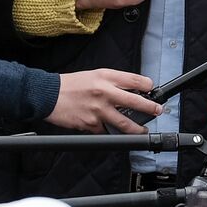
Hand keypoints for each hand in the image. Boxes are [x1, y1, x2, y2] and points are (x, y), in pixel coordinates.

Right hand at [48, 69, 162, 132]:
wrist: (49, 95)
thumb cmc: (72, 85)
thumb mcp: (95, 75)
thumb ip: (113, 81)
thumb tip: (133, 90)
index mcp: (106, 78)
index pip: (135, 80)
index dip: (148, 85)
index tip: (153, 90)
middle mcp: (104, 93)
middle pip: (135, 102)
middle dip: (150, 108)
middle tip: (157, 111)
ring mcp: (98, 110)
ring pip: (124, 123)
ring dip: (137, 129)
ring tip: (143, 130)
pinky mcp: (91, 125)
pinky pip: (107, 131)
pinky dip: (111, 132)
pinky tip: (113, 131)